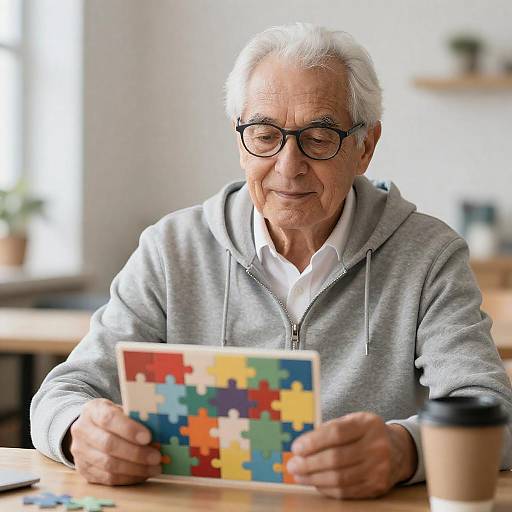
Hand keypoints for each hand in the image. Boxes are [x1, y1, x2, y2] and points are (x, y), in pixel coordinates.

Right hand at [66, 398, 161, 484]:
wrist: (89, 427)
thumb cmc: (113, 416)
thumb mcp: (122, 409)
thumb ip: (136, 417)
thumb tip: (160, 432)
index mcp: (93, 410)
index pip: (109, 419)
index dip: (129, 429)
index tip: (148, 437)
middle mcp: (82, 430)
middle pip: (109, 445)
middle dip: (136, 453)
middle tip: (156, 457)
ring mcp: (79, 453)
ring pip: (108, 465)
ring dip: (135, 469)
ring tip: (154, 468)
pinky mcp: (84, 470)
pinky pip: (107, 479)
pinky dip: (128, 478)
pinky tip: (143, 474)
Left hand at [286, 412, 417, 498]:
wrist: (398, 450)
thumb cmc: (366, 433)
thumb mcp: (352, 421)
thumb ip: (330, 428)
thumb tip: (301, 443)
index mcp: (367, 424)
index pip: (336, 433)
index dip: (313, 442)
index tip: (296, 447)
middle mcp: (376, 446)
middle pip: (336, 458)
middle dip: (309, 463)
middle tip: (293, 464)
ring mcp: (379, 469)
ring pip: (340, 478)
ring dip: (314, 478)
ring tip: (299, 475)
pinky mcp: (377, 487)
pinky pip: (347, 491)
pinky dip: (327, 488)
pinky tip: (315, 482)